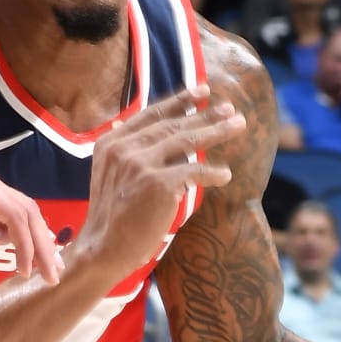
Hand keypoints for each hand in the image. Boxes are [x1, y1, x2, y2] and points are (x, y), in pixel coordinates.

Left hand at [0, 151, 61, 279]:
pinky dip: (23, 229)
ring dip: (38, 237)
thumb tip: (4, 240)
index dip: (26, 246)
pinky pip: (8, 208)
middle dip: (43, 245)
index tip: (26, 274)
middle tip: (54, 276)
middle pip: (27, 212)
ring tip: (51, 265)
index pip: (14, 216)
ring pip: (22, 209)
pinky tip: (30, 247)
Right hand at [73, 85, 243, 287]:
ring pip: (186, 141)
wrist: (102, 249)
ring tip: (238, 125)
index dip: (178, 101)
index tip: (202, 92)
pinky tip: (225, 174)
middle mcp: (123, 149)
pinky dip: (212, 173)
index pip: (151, 114)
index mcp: (111, 143)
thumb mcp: (108, 174)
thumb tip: (131, 126)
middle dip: (205, 115)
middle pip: (172, 126)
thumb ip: (124, 151)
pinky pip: (194, 171)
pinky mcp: (158, 184)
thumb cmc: (111, 217)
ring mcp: (140, 165)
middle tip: (230, 108)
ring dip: (215, 131)